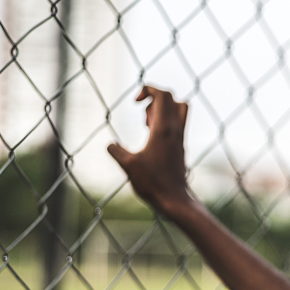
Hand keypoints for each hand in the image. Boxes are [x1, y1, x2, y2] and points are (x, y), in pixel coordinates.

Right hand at [107, 86, 192, 216]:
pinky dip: (164, 122)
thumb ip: (116, 151)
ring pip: (179, 110)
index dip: (148, 90)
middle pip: (172, 99)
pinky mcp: (180, 147)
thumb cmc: (153, 183)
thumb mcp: (128, 165)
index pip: (163, 95)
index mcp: (164, 129)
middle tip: (141, 112)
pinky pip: (176, 124)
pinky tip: (150, 137)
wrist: (175, 199)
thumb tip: (110, 144)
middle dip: (154, 97)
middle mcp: (175, 130)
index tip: (134, 102)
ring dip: (162, 109)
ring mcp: (180, 138)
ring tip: (146, 124)